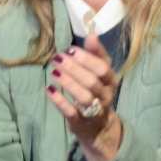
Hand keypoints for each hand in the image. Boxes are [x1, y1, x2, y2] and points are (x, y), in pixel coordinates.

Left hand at [49, 32, 122, 160]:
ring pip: (84, 96)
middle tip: (58, 57)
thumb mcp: (99, 74)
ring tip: (54, 71)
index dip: (88, 57)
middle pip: (93, 80)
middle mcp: (105, 95)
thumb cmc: (96, 92)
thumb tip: (91, 34)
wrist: (98, 127)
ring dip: (68, 82)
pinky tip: (49, 88)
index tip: (71, 48)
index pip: (104, 67)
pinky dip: (59, 100)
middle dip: (75, 67)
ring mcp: (94, 109)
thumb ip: (95, 55)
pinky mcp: (80, 121)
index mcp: (110, 81)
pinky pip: (71, 111)